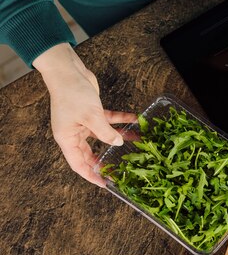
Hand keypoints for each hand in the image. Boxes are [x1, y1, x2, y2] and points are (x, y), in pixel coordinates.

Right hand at [33, 44, 135, 186]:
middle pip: (90, 153)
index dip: (92, 175)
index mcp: (67, 139)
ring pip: (102, 137)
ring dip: (117, 140)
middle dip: (105, 161)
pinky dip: (120, 121)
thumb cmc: (72, 94)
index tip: (105, 184)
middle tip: (121, 169)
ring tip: (135, 146)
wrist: (67, 70)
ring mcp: (83, 123)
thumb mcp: (91, 116)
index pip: (79, 165)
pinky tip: (135, 120)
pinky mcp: (91, 112)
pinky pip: (108, 121)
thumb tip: (118, 144)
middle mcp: (73, 133)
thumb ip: (105, 133)